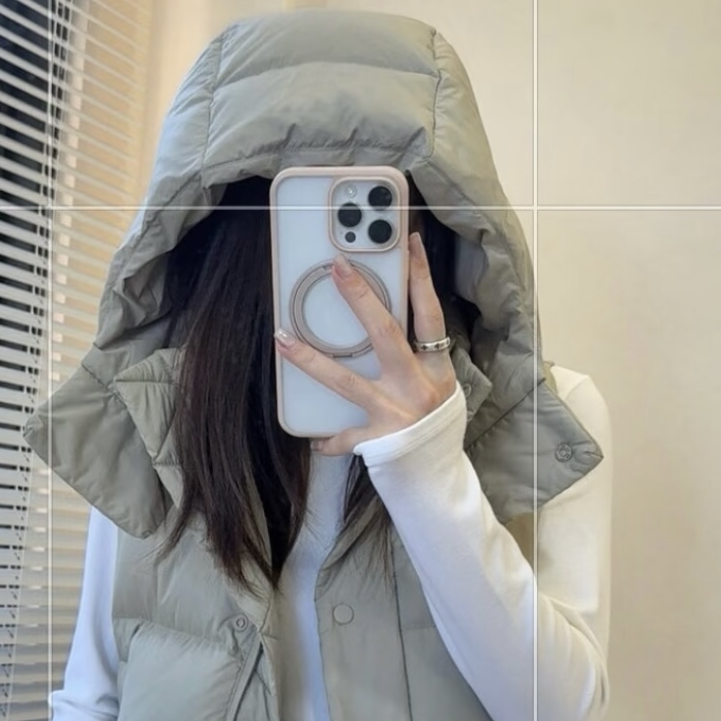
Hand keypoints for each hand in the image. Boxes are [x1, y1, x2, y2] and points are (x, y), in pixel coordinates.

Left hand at [274, 231, 457, 454]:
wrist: (438, 478)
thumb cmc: (435, 426)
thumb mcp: (438, 387)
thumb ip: (418, 358)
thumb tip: (387, 318)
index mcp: (436, 370)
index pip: (429, 314)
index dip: (420, 276)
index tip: (408, 242)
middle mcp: (416, 387)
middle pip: (386, 333)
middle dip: (361, 298)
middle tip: (337, 267)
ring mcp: (394, 414)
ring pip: (346, 381)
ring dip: (311, 359)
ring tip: (282, 339)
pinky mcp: (377, 441)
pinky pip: (343, 437)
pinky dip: (328, 440)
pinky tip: (313, 439)